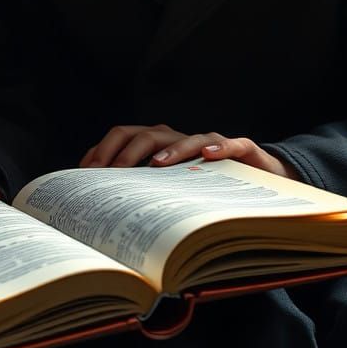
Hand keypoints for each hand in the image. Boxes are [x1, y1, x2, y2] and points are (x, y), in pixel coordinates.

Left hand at [80, 124, 299, 179]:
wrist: (261, 181)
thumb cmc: (207, 187)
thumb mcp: (171, 192)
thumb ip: (142, 195)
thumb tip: (100, 214)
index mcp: (159, 145)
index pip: (124, 137)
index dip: (104, 150)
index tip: (85, 171)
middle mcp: (181, 140)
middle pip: (147, 134)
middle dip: (126, 151)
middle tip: (111, 173)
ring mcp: (210, 142)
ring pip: (186, 138)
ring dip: (170, 150)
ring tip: (155, 164)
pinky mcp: (242, 149)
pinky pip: (231, 144)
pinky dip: (219, 147)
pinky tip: (208, 156)